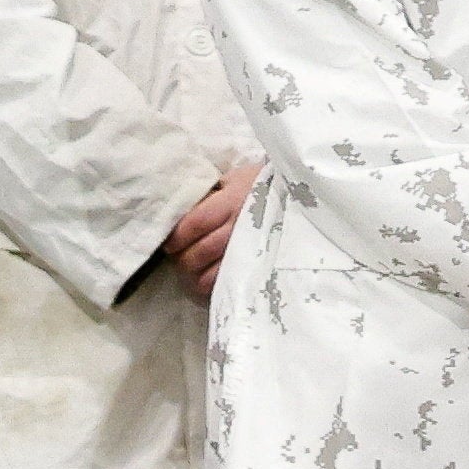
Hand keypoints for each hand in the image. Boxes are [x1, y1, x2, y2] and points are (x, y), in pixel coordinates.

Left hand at [165, 162, 261, 302]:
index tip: (168, 242)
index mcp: (231, 202)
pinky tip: (209, 281)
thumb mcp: (232, 179)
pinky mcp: (261, 269)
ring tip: (191, 272)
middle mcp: (241, 228)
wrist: (300, 196)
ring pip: (212, 276)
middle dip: (182, 258)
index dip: (177, 236)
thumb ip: (208, 194)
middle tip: (177, 257)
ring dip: (195, 277)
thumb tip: (177, 210)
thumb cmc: (260, 185)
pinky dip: (214, 289)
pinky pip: (231, 286)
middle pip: (200, 252)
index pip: (195, 223)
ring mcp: (252, 251)